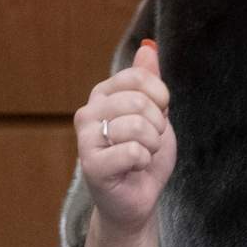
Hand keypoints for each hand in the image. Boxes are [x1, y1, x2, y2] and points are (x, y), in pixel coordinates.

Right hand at [75, 40, 176, 234]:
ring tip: (142, 156)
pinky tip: (134, 168)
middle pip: (138, 101)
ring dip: (152, 145)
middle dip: (157, 125)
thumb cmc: (145, 156)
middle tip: (150, 141)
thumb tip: (148, 48)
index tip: (159, 115)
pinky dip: (144, 161)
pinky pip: (132, 151)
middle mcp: (89, 112)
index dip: (160, 97)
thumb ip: (149, 82)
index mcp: (103, 95)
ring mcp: (86, 138)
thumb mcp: (155, 113)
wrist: (138, 198)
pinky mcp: (91, 164)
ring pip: (137, 126)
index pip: (138, 77)